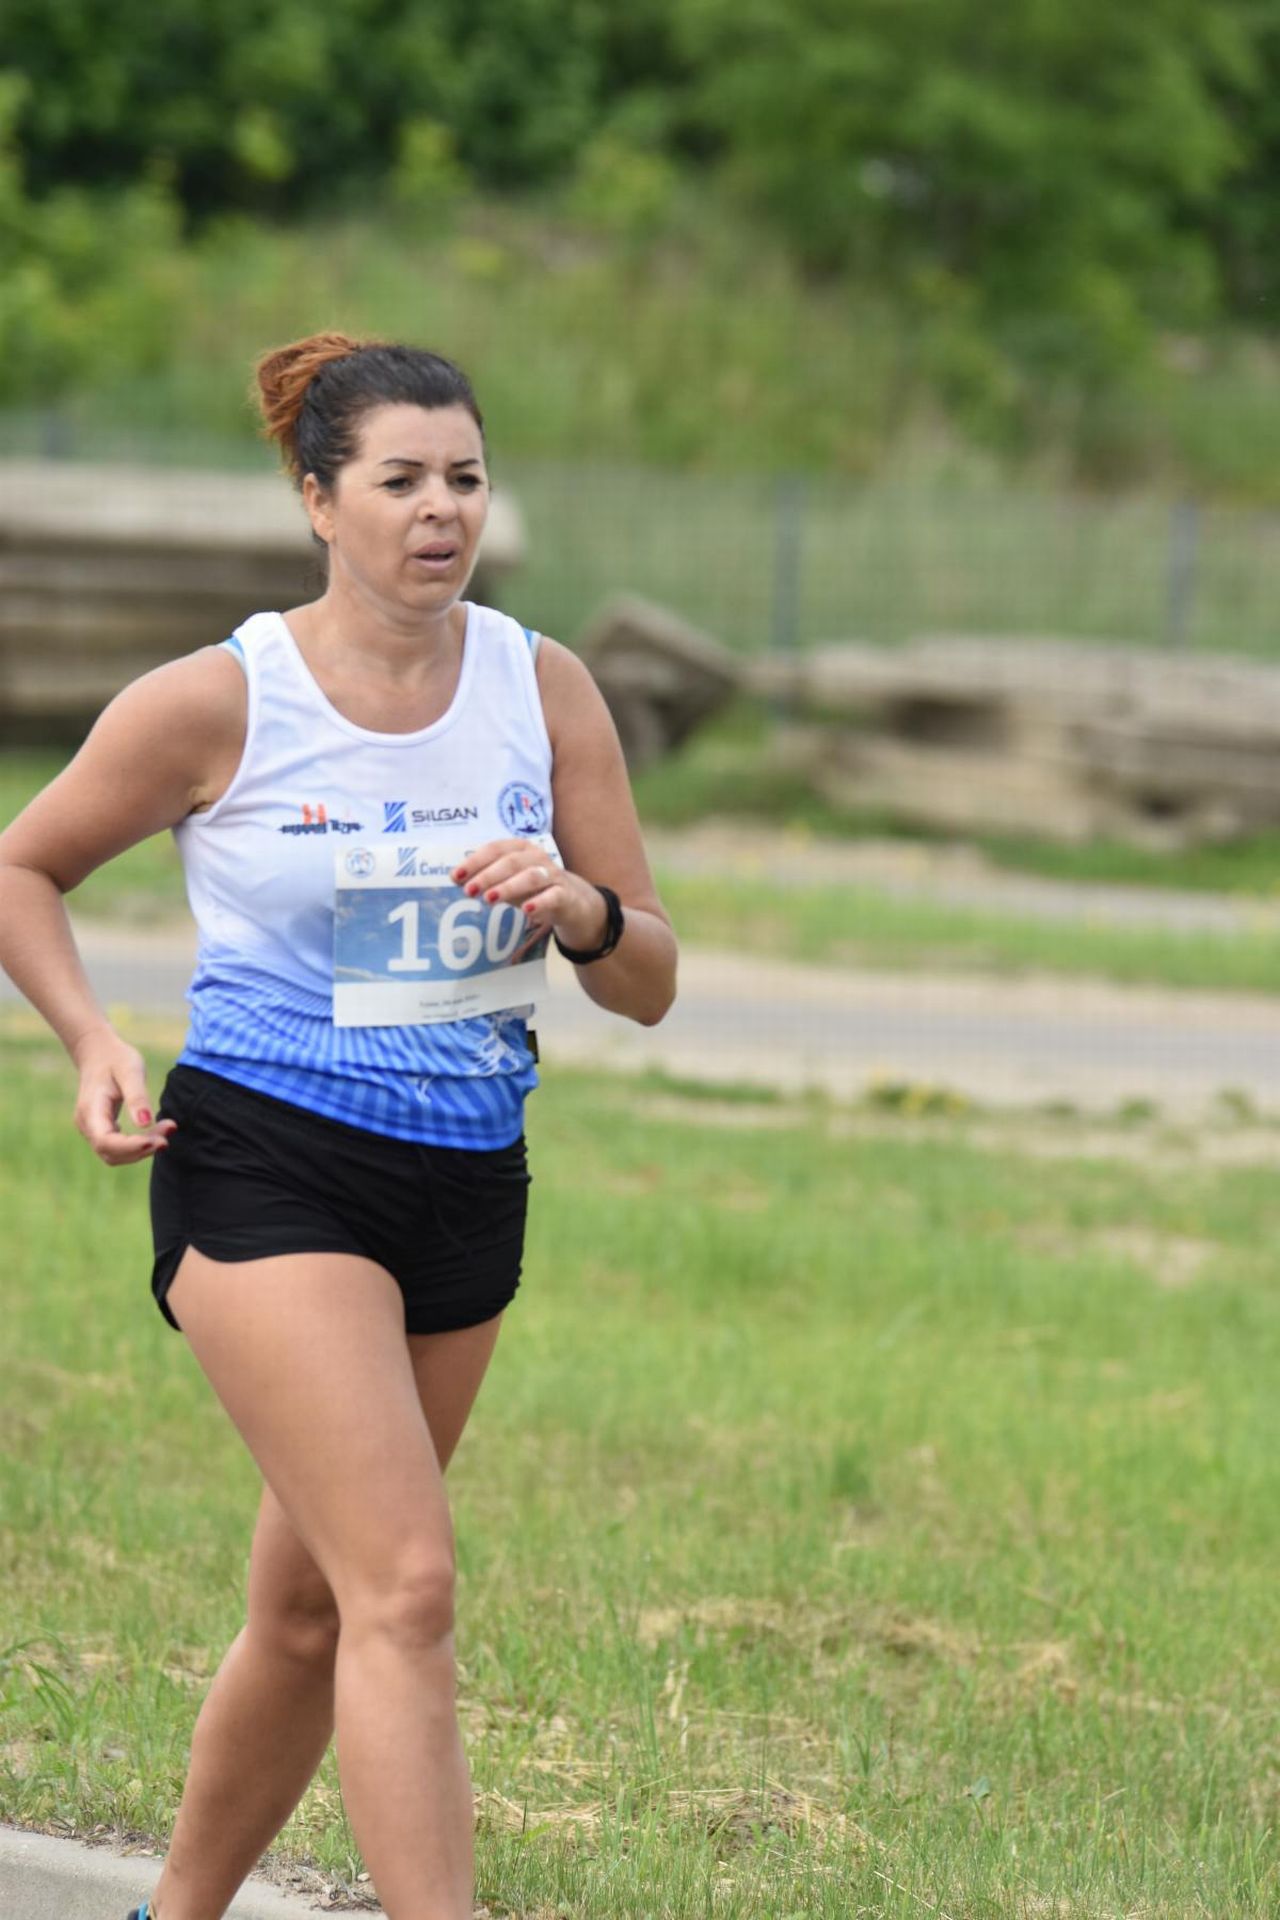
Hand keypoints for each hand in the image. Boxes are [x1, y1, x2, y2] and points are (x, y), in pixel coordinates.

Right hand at [71, 1027, 176, 1165]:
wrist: (98, 1052)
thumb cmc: (115, 1058)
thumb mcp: (130, 1071)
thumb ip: (137, 1096)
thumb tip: (145, 1124)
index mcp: (90, 1110)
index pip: (105, 1142)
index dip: (131, 1147)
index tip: (158, 1141)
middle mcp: (87, 1124)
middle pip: (111, 1153)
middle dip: (141, 1150)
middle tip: (168, 1133)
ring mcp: (92, 1129)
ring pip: (115, 1155)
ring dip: (142, 1150)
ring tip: (167, 1129)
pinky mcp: (101, 1129)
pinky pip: (118, 1148)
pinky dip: (138, 1145)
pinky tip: (156, 1132)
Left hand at [451, 840, 608, 954]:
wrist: (572, 902)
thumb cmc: (533, 888)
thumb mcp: (508, 881)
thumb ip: (486, 878)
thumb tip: (455, 878)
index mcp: (520, 848)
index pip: (495, 849)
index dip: (474, 861)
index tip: (455, 876)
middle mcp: (537, 857)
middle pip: (510, 862)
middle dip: (487, 875)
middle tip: (469, 890)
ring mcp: (553, 875)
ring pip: (530, 877)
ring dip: (508, 887)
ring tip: (489, 899)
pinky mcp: (565, 894)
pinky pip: (553, 896)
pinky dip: (539, 902)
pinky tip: (526, 911)